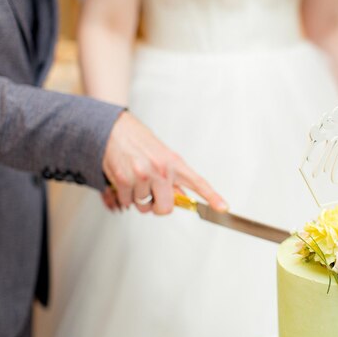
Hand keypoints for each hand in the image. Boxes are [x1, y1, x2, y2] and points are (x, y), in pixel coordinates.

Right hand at [102, 112, 227, 214]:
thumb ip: (174, 178)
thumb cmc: (139, 141)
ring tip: (135, 179)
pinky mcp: (125, 179)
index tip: (223, 208)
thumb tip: (182, 198)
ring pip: (143, 206)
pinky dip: (125, 196)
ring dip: (138, 198)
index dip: (212, 197)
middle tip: (151, 194)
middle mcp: (161, 169)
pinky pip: (128, 202)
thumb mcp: (163, 156)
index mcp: (175, 163)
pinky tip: (125, 180)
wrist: (114, 128)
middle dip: (157, 206)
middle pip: (166, 208)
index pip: (198, 183)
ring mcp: (143, 175)